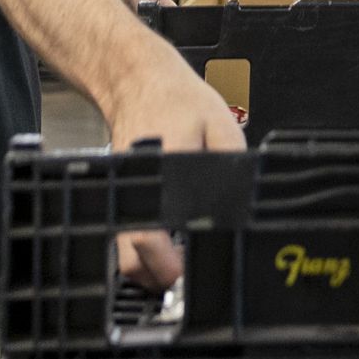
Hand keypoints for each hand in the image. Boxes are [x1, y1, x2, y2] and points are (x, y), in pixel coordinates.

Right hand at [99, 52, 243, 286]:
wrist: (137, 79)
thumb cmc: (177, 98)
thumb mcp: (220, 124)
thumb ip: (231, 167)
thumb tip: (239, 205)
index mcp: (162, 172)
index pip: (152, 232)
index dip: (170, 264)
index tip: (188, 274)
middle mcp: (135, 188)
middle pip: (130, 254)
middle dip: (158, 276)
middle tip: (186, 279)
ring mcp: (122, 192)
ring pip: (122, 250)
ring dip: (148, 267)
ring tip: (177, 268)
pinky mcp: (119, 193)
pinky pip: (123, 233)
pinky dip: (140, 249)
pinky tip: (165, 245)